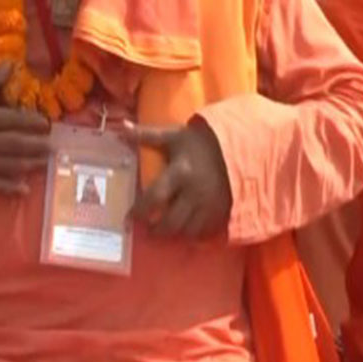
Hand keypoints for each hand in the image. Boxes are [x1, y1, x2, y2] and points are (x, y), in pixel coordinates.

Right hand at [0, 62, 50, 194]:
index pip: (10, 120)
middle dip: (36, 145)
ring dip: (30, 164)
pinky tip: (25, 188)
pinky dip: (11, 188)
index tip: (46, 123)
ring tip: (47, 161)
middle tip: (53, 145)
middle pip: (14, 144)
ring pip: (9, 165)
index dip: (30, 121)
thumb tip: (11, 65)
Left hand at [131, 122, 232, 238]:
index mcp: (179, 173)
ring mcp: (211, 204)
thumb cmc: (201, 140)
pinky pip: (207, 232)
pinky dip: (195, 235)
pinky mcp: (224, 210)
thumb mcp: (173, 135)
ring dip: (175, 234)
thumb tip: (123, 127)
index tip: (129, 218)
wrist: (240, 143)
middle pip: (171, 222)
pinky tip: (188, 231)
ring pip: (189, 231)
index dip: (139, 211)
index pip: (154, 198)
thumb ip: (146, 135)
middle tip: (148, 229)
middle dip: (157, 229)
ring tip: (166, 231)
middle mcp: (195, 192)